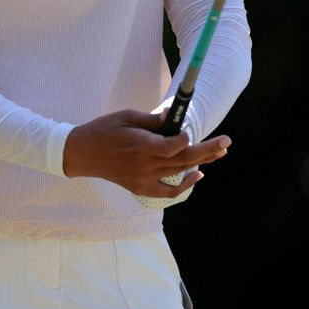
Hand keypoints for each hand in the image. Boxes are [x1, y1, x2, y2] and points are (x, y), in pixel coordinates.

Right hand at [63, 108, 230, 198]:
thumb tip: (171, 118)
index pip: (174, 145)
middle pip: (184, 159)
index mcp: (141, 145)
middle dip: (208, 150)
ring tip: (219, 153)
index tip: (188, 128)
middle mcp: (146, 165)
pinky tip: (197, 175)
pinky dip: (185, 185)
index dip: (186, 137)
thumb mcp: (125, 116)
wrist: (82, 153)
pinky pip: (169, 191)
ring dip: (201, 162)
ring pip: (180, 172)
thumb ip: (150, 120)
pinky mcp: (141, 187)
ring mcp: (144, 179)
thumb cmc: (103, 130)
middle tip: (227, 142)